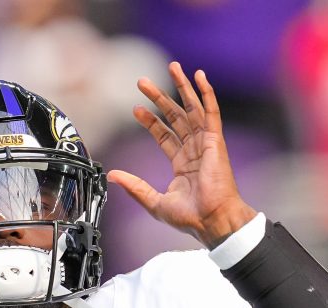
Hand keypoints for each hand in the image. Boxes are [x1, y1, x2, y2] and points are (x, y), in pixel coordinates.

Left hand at [108, 62, 257, 247]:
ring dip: (182, 87)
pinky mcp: (215, 141)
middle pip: (175, 116)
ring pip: (192, 109)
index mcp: (183, 164)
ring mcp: (206, 144)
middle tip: (143, 82)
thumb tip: (112, 176)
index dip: (151, 120)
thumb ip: (135, 186)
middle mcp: (194, 151)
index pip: (164, 135)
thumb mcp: (154, 202)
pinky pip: (211, 112)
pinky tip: (200, 77)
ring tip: (172, 67)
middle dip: (160, 98)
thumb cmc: (191, 217)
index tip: (136, 109)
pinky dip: (207, 93)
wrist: (212, 220)